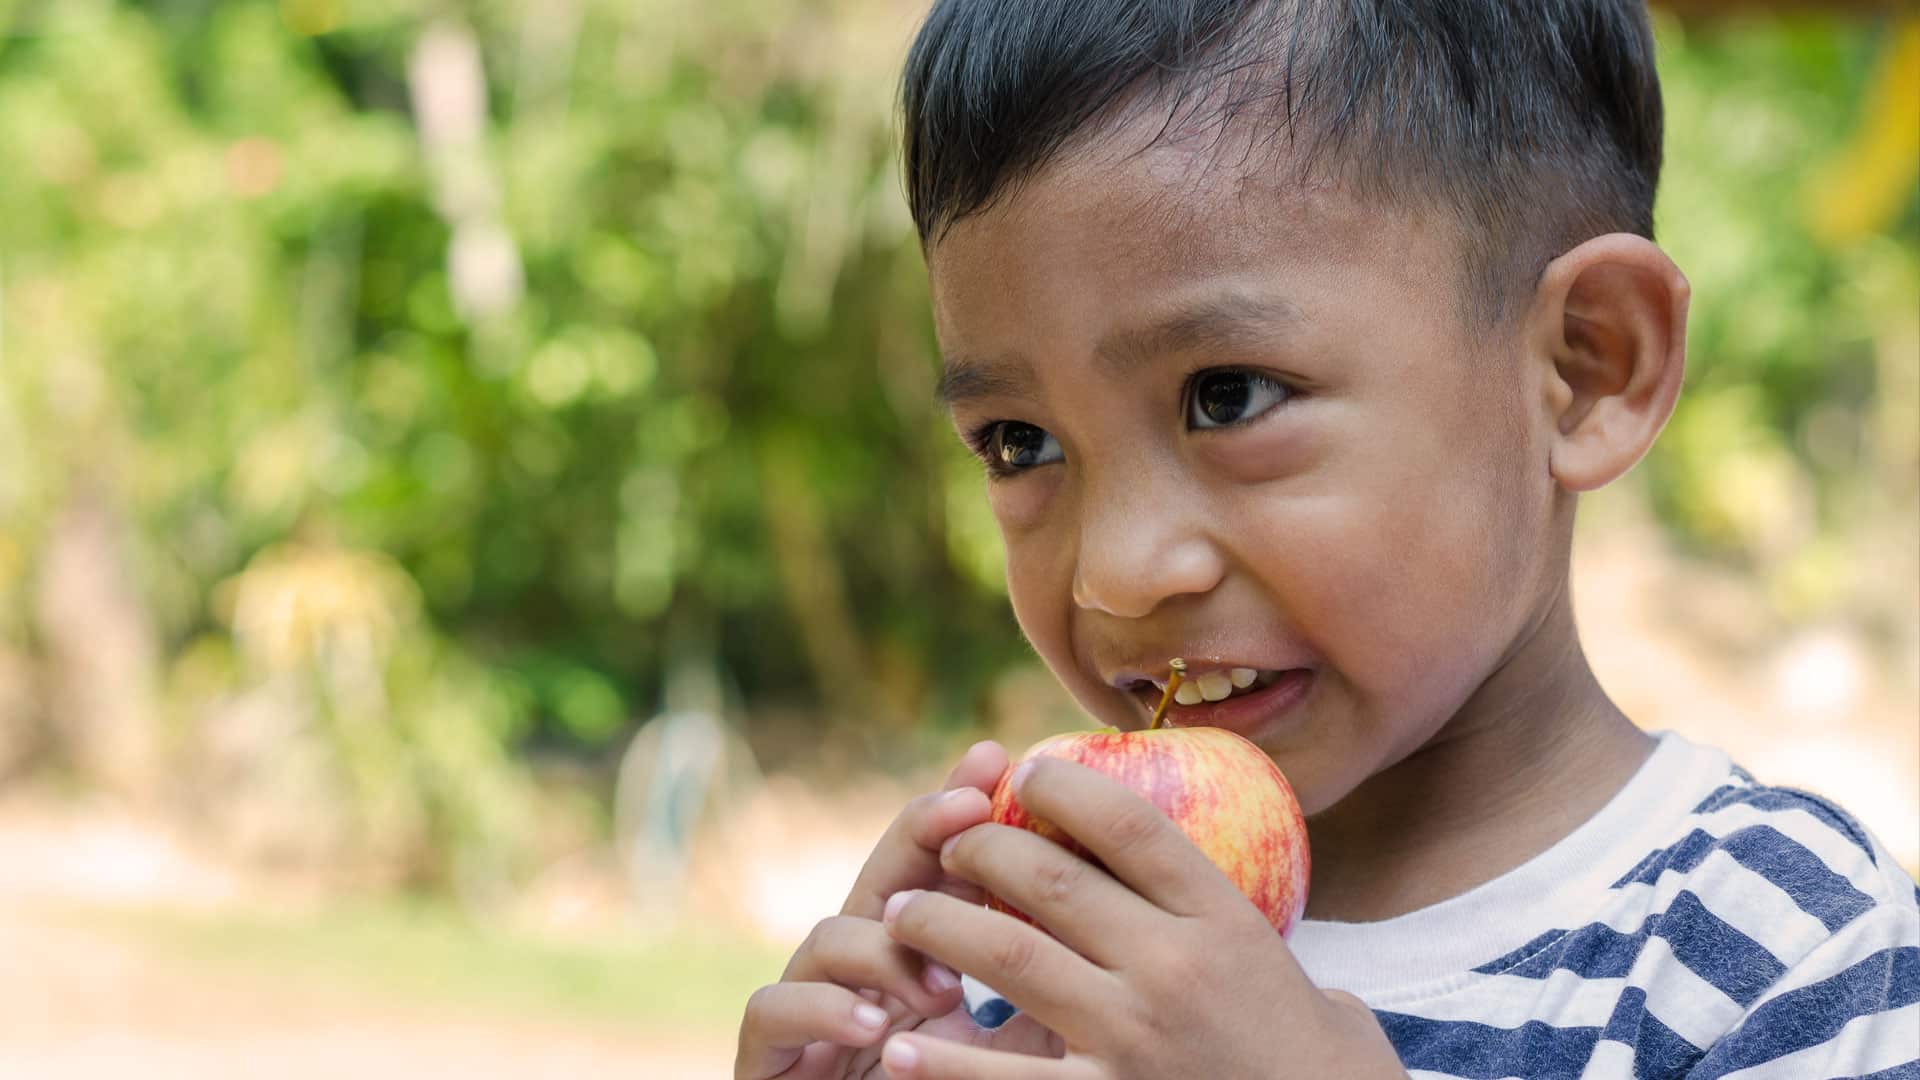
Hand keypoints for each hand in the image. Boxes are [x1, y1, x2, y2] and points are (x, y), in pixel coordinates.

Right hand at [735, 741, 1063, 1079]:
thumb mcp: (1017, 1044)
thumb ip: (1044, 982)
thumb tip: (1122, 914)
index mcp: (923, 951)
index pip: (939, 864)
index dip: (961, 807)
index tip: (998, 762)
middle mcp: (863, 965)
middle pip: (882, 875)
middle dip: (920, 833)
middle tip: (966, 810)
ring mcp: (810, 1003)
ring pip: (829, 934)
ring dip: (885, 948)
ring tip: (941, 987)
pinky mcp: (767, 1053)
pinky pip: (774, 1007)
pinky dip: (822, 1008)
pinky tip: (874, 1025)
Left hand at [876, 757, 1406, 1078]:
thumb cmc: (1321, 1071)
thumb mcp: (1300, 981)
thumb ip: (1236, 929)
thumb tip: (1184, 872)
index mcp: (1225, 922)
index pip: (1130, 825)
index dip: (1068, 785)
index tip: (1029, 770)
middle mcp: (1175, 969)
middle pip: (1052, 880)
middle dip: (982, 849)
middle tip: (949, 847)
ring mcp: (1135, 1038)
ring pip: (1009, 957)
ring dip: (942, 926)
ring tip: (902, 915)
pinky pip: (1004, 1079)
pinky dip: (944, 1064)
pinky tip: (901, 1048)